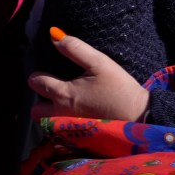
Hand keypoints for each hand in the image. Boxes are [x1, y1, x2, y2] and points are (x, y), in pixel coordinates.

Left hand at [29, 27, 151, 121]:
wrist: (140, 117)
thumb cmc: (120, 88)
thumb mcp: (99, 62)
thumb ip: (75, 48)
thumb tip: (54, 35)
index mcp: (63, 94)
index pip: (35, 82)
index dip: (38, 75)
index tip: (48, 72)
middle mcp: (60, 114)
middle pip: (35, 111)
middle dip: (40, 101)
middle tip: (54, 92)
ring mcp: (68, 129)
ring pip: (46, 124)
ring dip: (49, 114)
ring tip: (65, 104)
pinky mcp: (79, 139)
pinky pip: (60, 133)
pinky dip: (62, 125)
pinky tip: (77, 115)